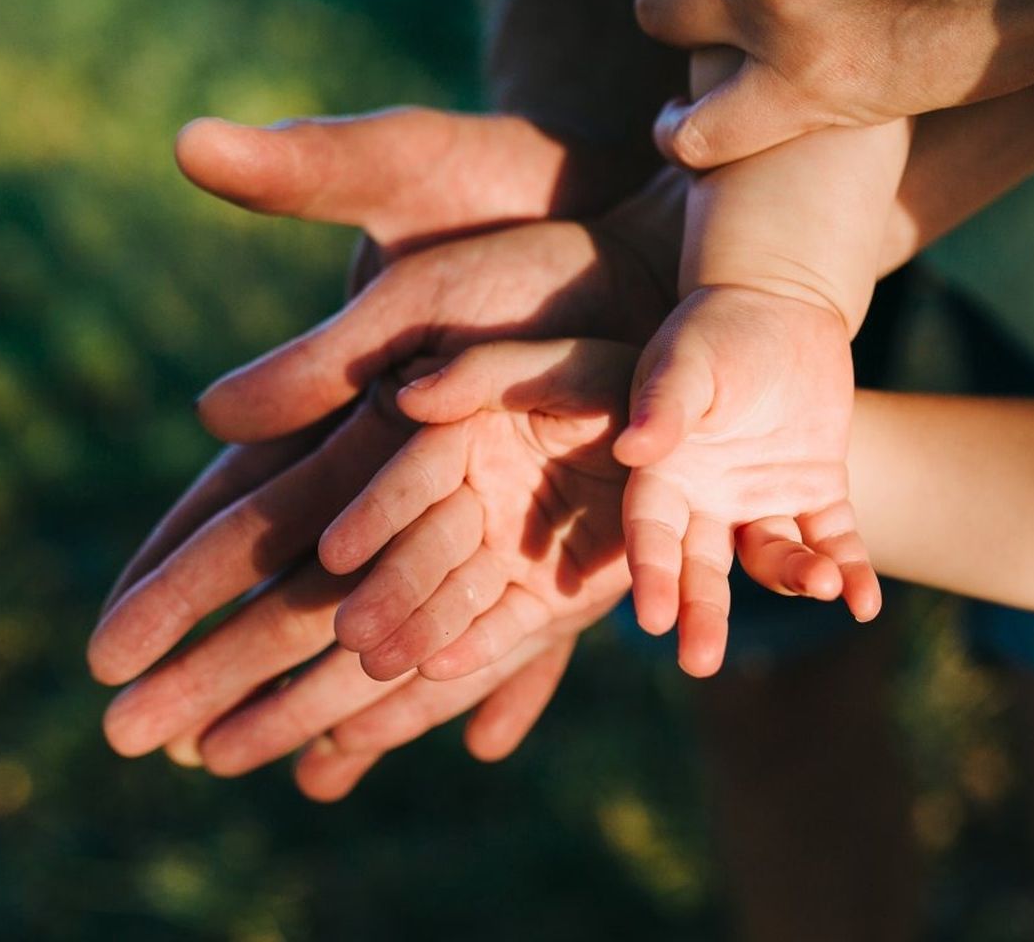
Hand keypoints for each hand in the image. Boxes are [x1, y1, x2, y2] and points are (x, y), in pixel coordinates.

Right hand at [94, 121, 682, 785]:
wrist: (617, 217)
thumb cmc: (496, 207)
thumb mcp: (398, 237)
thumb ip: (320, 336)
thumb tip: (209, 411)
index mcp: (343, 413)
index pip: (236, 516)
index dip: (170, 583)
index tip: (105, 651)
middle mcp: (401, 478)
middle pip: (293, 593)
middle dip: (218, 667)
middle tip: (138, 744)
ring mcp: (477, 509)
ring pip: (391, 624)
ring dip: (333, 701)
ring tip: (275, 775)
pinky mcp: (562, 520)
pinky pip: (522, 620)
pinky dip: (497, 679)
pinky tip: (478, 743)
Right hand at [319, 340, 636, 681]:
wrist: (696, 425)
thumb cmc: (619, 382)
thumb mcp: (558, 361)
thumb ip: (482, 373)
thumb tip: (407, 398)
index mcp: (464, 438)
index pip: (412, 477)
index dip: (375, 514)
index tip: (337, 552)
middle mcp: (475, 500)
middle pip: (425, 550)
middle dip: (388, 592)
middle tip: (350, 633)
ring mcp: (509, 554)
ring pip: (456, 598)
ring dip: (417, 631)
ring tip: (377, 665)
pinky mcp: (548, 599)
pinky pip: (510, 627)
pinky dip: (479, 650)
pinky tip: (439, 672)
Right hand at [613, 286, 880, 677]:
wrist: (782, 301)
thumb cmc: (717, 327)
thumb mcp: (686, 362)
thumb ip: (663, 406)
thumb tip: (635, 453)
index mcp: (665, 472)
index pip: (652, 535)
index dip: (652, 577)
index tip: (654, 620)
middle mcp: (707, 498)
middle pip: (702, 569)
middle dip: (703, 615)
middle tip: (701, 662)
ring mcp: (762, 498)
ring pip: (775, 558)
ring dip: (796, 577)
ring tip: (824, 586)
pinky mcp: (816, 489)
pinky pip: (833, 540)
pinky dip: (850, 571)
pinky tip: (864, 603)